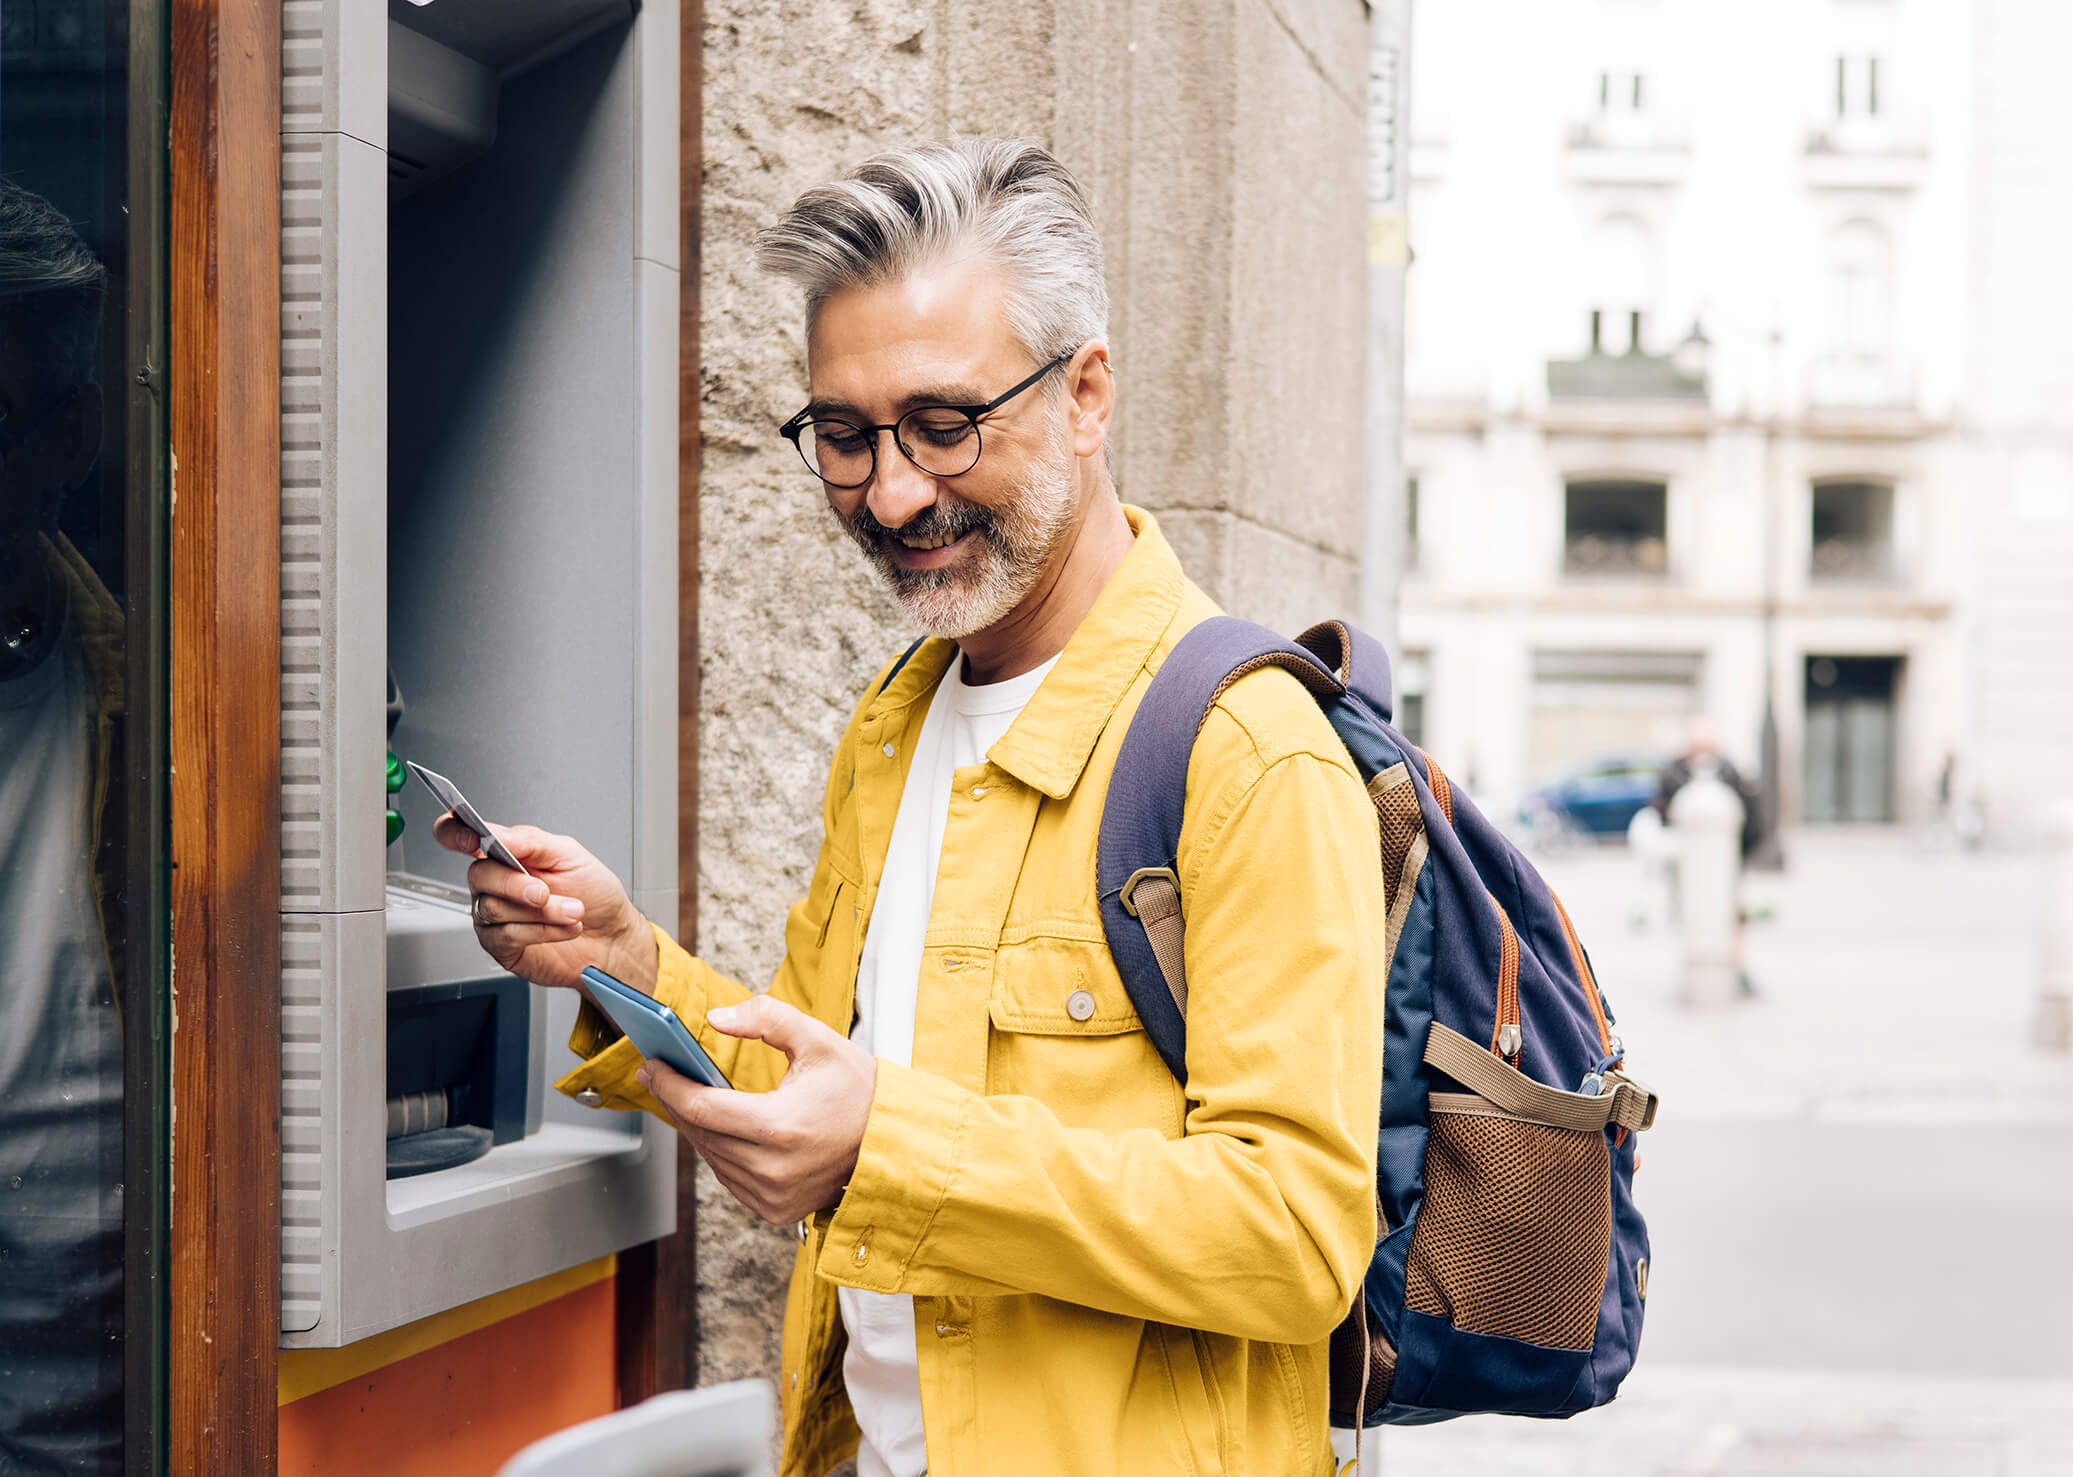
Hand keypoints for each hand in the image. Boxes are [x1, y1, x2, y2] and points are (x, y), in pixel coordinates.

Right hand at [434, 814, 656, 992]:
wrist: (612, 936)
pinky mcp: (501, 946)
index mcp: (507, 853)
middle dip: (516, 884)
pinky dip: (541, 931)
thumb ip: (530, 842)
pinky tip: (563, 929)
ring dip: (542, 911)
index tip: (471, 839)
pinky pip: (506, 935)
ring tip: (572, 911)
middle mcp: (495, 883)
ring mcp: (494, 916)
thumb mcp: (570, 855)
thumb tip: (497, 834)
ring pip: (495, 908)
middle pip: (478, 875)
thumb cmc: (594, 894)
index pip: (461, 836)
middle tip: (546, 891)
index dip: (454, 833)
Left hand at [636, 995, 876, 1225]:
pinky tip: (716, 1128)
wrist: (896, 1142)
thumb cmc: (859, 1090)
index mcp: (779, 1126)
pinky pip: (730, 1178)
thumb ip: (765, 1018)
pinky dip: (719, 1152)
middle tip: (658, 1075)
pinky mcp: (776, 1209)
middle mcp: (772, 1168)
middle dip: (675, 1101)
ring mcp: (773, 1195)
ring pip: (711, 1158)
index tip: (652, 1065)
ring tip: (684, 1096)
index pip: (702, 1107)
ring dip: (695, 1127)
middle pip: (700, 1132)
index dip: (670, 1085)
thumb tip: (715, 1019)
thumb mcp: (818, 1040)